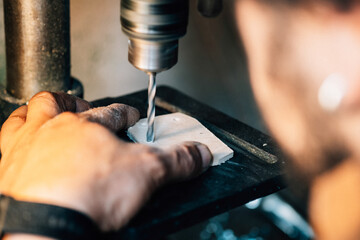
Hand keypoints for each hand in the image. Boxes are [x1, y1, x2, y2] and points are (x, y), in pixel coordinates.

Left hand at [0, 92, 212, 231]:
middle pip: (63, 102)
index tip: (132, 118)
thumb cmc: (87, 195)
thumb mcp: (147, 174)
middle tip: (84, 107)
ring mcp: (27, 146)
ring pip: (29, 113)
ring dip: (41, 110)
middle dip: (76, 101)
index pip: (114, 112)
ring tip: (50, 113)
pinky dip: (13, 137)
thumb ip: (177, 161)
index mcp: (88, 126)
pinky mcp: (8, 168)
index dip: (126, 114)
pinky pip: (5, 140)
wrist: (44, 225)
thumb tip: (200, 154)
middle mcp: (54, 130)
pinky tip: (22, 145)